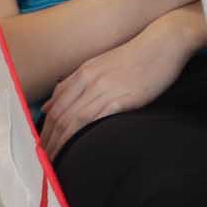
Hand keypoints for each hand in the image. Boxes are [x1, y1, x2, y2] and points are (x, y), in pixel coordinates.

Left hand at [41, 9, 204, 158]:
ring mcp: (104, 89)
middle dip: (47, 141)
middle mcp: (88, 81)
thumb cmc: (138, 55)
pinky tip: (77, 152)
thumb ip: (74, 83)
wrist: (165, 42)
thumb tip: (49, 106)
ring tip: (54, 164)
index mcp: (82, 73)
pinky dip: (80, 138)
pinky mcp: (122, 98)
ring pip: (71, 121)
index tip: (41, 148)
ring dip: (59, 144)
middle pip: (59, 116)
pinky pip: (93, 121)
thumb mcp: (102, 64)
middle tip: (42, 163)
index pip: (54, 107)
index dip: (44, 130)